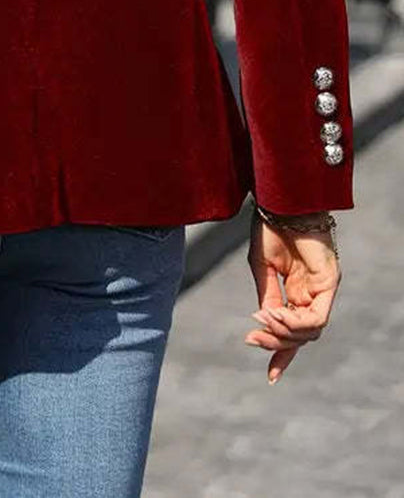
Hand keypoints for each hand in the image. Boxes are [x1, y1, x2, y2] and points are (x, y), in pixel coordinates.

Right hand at [245, 208, 340, 384]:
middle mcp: (312, 294)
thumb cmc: (269, 228)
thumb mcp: (261, 268)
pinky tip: (275, 314)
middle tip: (251, 338)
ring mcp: (323, 290)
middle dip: (276, 343)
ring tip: (262, 321)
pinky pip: (317, 316)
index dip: (282, 355)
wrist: (280, 203)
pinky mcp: (330, 283)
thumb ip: (267, 296)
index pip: (294, 332)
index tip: (271, 379)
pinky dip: (295, 322)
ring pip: (311, 331)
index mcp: (296, 291)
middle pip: (301, 335)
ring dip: (284, 332)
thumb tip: (264, 324)